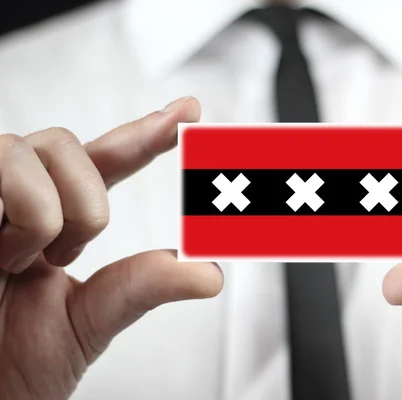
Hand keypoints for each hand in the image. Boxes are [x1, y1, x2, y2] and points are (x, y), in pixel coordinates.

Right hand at [0, 97, 223, 399]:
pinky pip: (3, 165)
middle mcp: (18, 196)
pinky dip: (24, 218)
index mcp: (57, 217)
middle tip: (62, 257)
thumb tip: (210, 273)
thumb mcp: (92, 319)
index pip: (105, 159)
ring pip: (35, 148)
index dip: (147, 132)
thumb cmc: (16, 362)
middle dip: (86, 204)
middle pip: (65, 143)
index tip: (189, 110)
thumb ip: (145, 286)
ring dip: (47, 213)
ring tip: (21, 261)